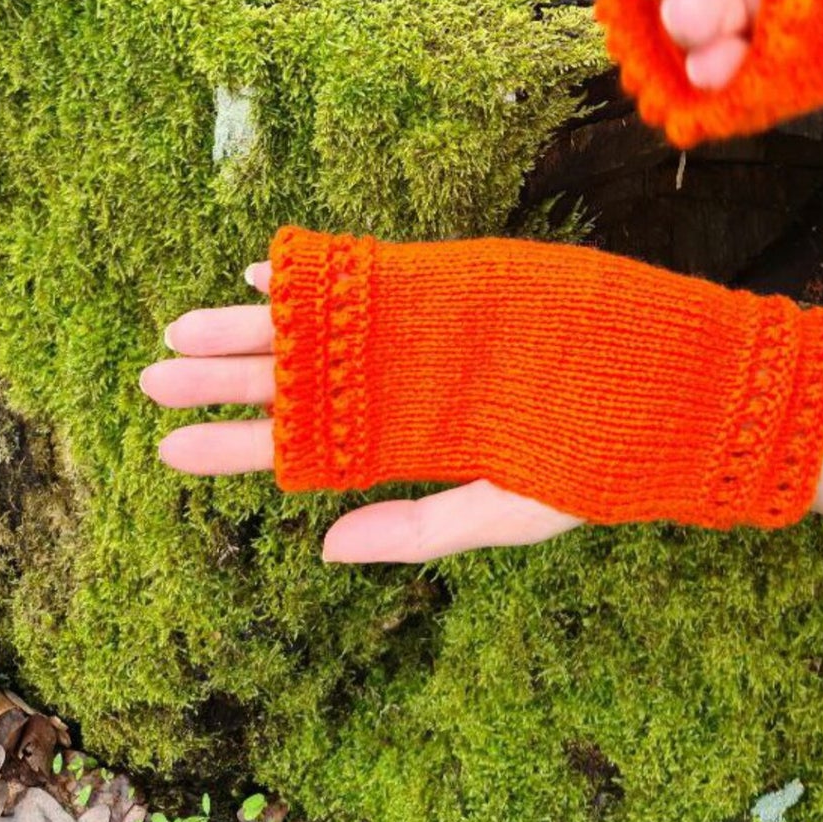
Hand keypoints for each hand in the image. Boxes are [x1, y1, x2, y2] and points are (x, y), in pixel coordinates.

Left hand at [142, 262, 581, 562]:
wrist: (671, 382)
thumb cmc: (601, 457)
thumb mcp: (513, 510)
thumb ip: (423, 527)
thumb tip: (327, 549)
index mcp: (412, 445)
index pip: (305, 449)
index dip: (238, 447)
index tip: (170, 448)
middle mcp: (403, 386)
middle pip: (296, 384)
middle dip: (226, 381)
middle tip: (151, 378)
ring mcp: (420, 332)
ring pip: (316, 330)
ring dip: (250, 326)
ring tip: (181, 326)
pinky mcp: (447, 285)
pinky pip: (363, 279)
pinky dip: (314, 275)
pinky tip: (263, 272)